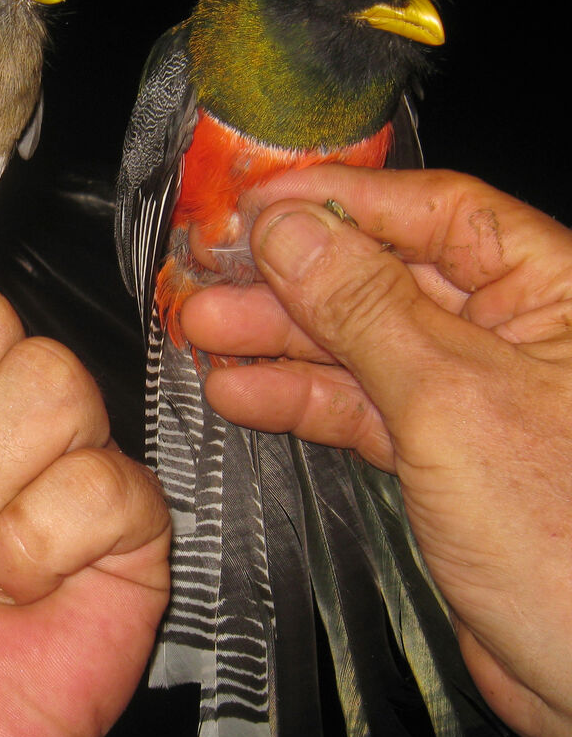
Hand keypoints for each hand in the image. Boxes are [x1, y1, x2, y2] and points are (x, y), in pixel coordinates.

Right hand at [181, 166, 571, 736]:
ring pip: (360, 345)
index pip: (434, 211)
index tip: (255, 203)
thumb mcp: (451, 398)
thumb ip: (365, 309)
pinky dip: (299, 401)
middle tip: (208, 274)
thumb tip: (292, 232)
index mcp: (552, 290)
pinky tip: (240, 392)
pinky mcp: (441, 457)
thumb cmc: (571, 536)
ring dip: (278, 340)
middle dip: (291, 278)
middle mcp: (514, 333)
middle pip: (384, 277)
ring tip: (201, 330)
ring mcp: (472, 397)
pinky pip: (360, 409)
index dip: (339, 200)